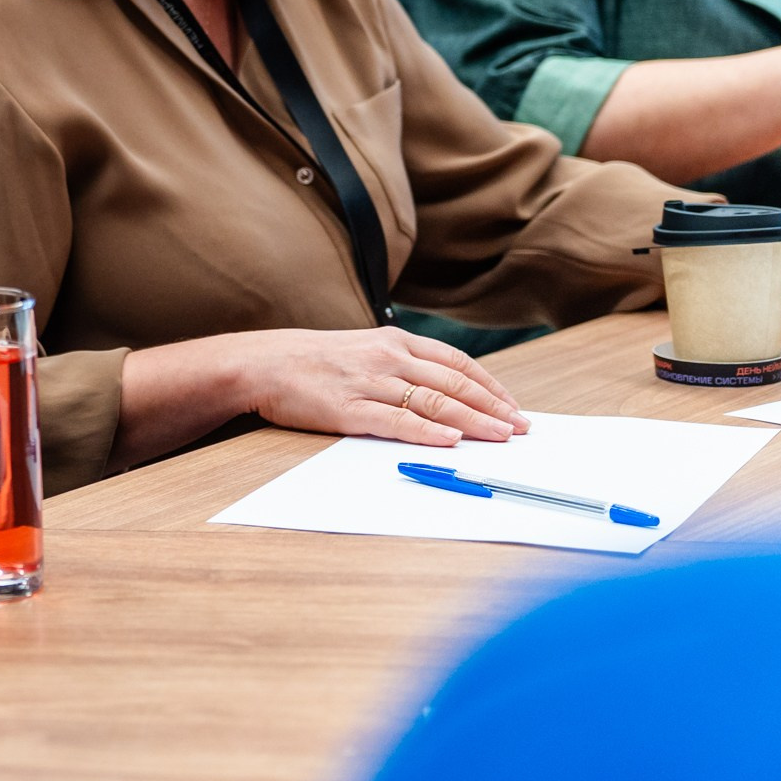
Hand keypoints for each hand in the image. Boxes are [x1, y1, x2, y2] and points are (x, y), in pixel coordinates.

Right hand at [241, 326, 528, 447]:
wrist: (259, 363)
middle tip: (521, 428)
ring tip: (500, 437)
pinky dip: (426, 431)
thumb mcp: (360, 350)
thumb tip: (442, 392)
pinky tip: (450, 440)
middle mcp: (386, 357)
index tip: (513, 406)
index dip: (490, 385)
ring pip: (433, 401)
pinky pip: (395, 421)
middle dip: (493, 407)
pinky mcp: (347, 408)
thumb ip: (399, 365)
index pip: (456, 362)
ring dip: (473, 421)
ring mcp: (368, 382)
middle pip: (453, 383)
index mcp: (393, 341)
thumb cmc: (309, 361)